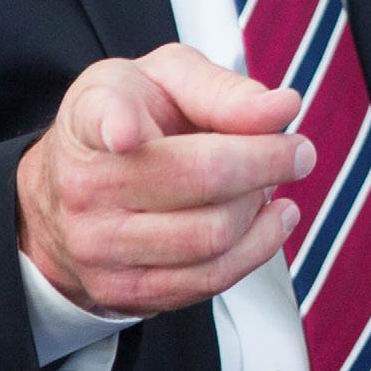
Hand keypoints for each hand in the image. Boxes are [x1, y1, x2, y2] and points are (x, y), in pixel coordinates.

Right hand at [16, 43, 313, 316]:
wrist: (72, 188)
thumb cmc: (131, 119)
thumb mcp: (165, 79)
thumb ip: (221, 89)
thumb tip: (282, 108)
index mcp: (91, 116)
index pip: (100, 119)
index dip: (116, 126)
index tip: (127, 133)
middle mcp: (86, 185)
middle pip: (198, 179)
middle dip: (267, 163)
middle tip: (298, 151)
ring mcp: (98, 246)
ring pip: (211, 238)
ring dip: (262, 211)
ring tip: (271, 185)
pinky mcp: (122, 291)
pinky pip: (208, 281)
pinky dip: (255, 249)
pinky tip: (266, 219)